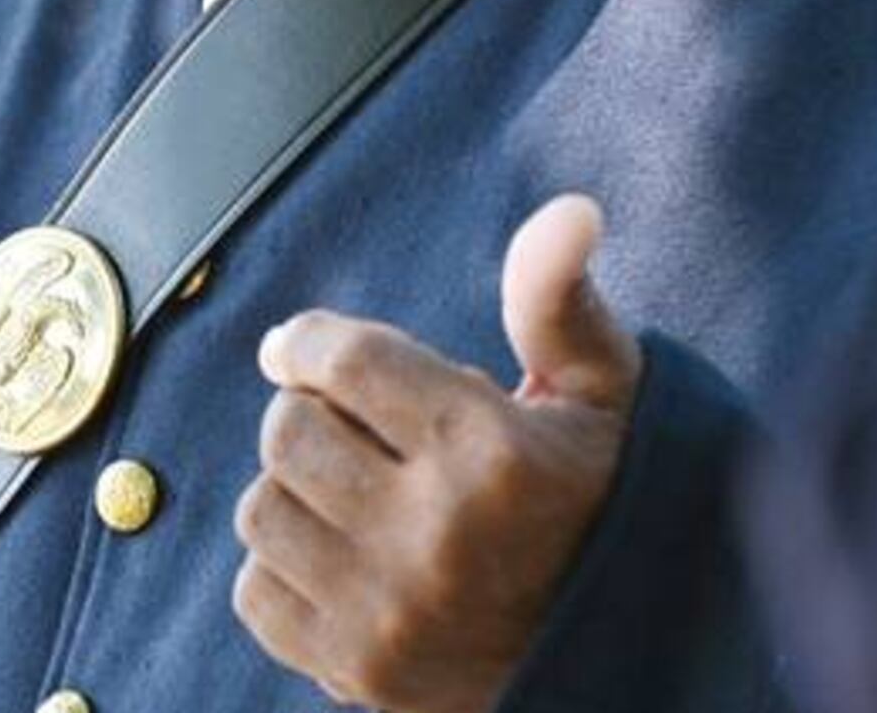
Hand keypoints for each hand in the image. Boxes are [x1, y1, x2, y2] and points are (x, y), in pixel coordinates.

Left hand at [233, 194, 642, 712]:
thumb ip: (559, 302)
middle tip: (351, 424)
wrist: (621, 658)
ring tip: (353, 491)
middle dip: (311, 413)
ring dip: (295, 490)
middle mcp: (434, 536)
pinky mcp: (357, 671)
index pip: (345, 362)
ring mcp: (389, 614)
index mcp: (492, 453)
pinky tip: (343, 556)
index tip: (299, 347)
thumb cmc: (602, 503)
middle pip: (289, 430)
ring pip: (262, 509)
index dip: (308, 341)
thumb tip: (568, 210)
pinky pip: (256, 591)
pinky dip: (284, 566)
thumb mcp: (605, 396)